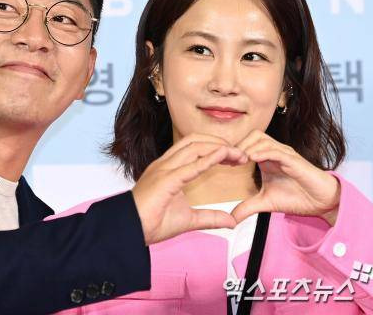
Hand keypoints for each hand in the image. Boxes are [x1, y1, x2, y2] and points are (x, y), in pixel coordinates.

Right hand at [132, 134, 247, 244]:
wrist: (131, 231)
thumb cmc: (151, 223)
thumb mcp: (188, 220)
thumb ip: (209, 218)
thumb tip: (231, 221)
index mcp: (168, 169)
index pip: (194, 148)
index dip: (215, 148)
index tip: (235, 158)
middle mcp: (165, 164)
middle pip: (196, 141)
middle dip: (220, 143)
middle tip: (241, 155)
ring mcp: (164, 169)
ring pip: (195, 147)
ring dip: (219, 148)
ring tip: (238, 155)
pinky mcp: (166, 180)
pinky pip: (191, 165)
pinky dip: (209, 158)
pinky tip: (223, 156)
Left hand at [231, 130, 340, 225]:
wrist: (322, 202)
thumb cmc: (297, 197)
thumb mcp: (266, 203)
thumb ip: (247, 207)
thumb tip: (230, 219)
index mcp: (266, 158)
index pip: (246, 143)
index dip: (232, 150)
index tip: (220, 162)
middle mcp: (274, 152)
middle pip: (252, 136)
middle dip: (238, 145)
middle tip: (228, 160)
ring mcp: (284, 153)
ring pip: (262, 139)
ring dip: (248, 147)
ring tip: (238, 160)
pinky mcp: (293, 159)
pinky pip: (275, 150)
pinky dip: (262, 152)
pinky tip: (252, 159)